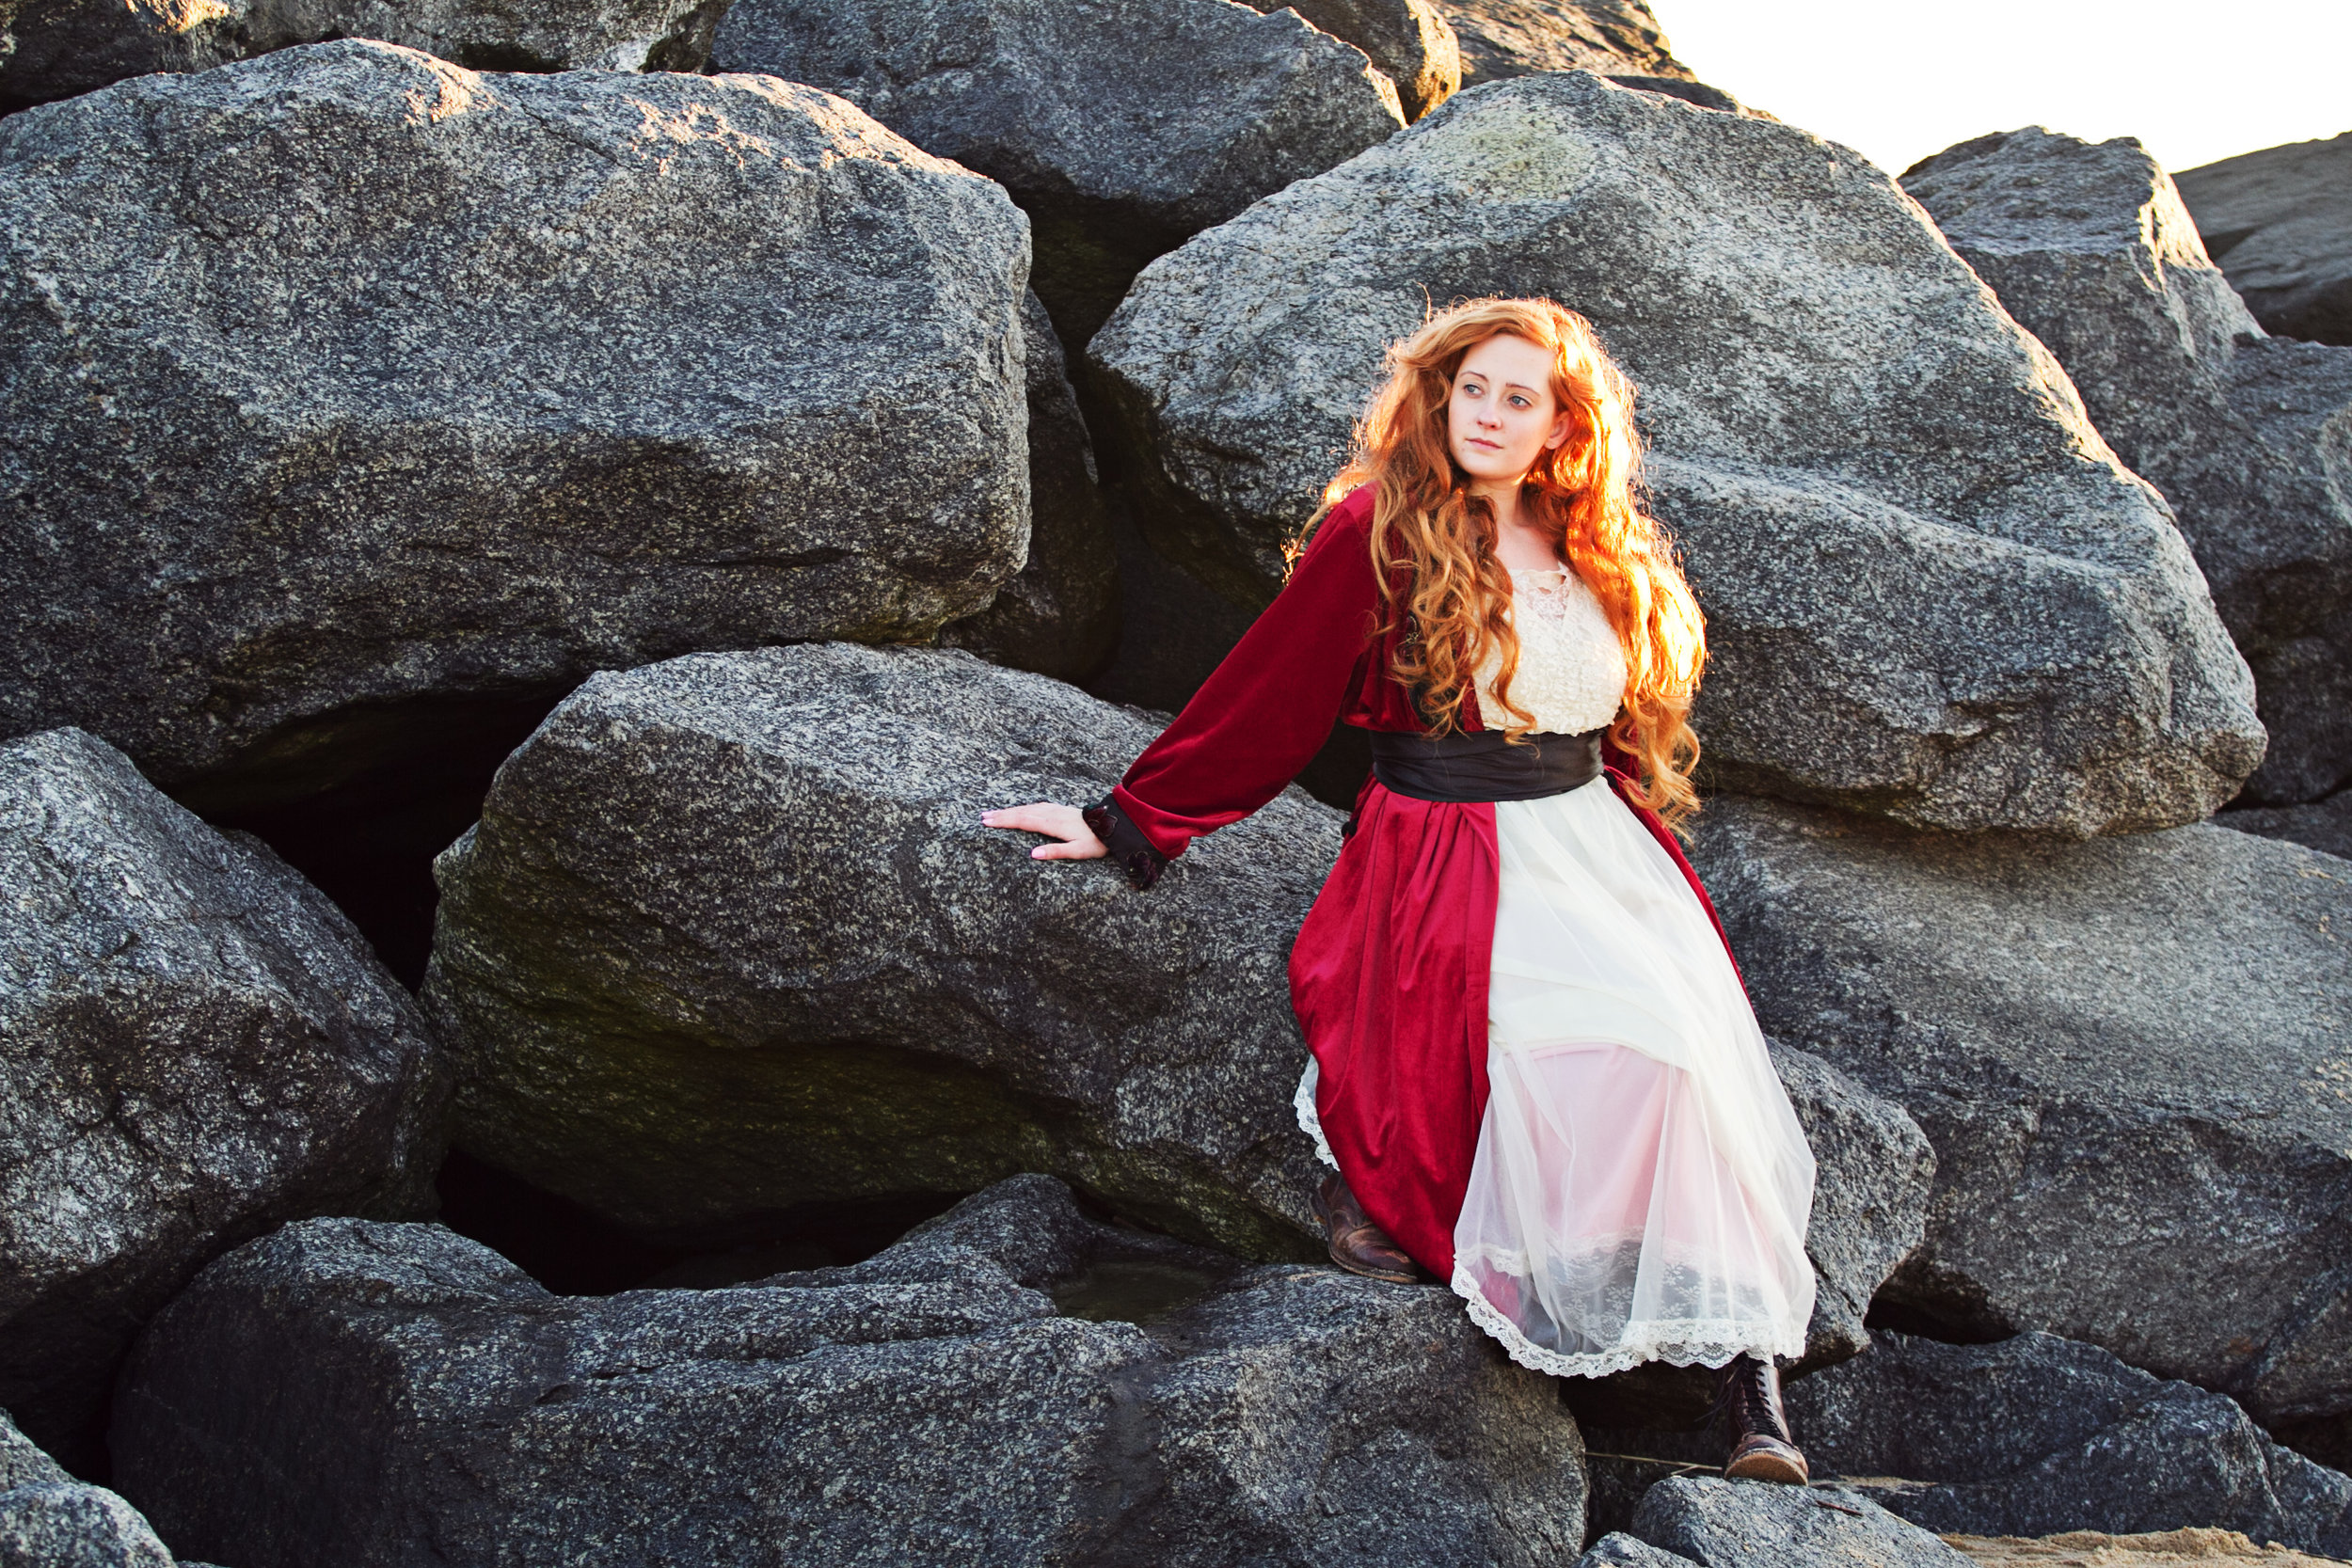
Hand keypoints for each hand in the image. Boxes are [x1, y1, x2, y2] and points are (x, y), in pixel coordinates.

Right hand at [981, 803, 1106, 860]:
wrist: (1113, 824)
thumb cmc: (1096, 841)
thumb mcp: (1078, 851)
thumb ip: (1055, 851)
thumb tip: (1033, 854)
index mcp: (1052, 824)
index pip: (1023, 821)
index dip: (1004, 821)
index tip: (987, 822)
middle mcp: (1051, 813)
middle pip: (1021, 812)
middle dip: (1001, 814)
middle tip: (982, 816)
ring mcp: (1055, 809)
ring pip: (1027, 807)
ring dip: (1010, 810)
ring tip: (994, 813)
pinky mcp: (1059, 809)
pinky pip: (1036, 806)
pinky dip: (1023, 807)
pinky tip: (1019, 809)